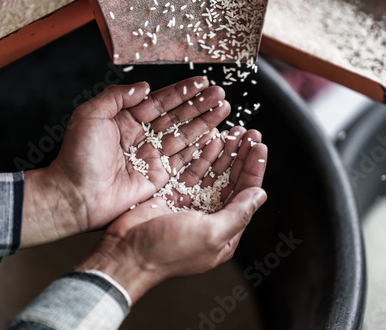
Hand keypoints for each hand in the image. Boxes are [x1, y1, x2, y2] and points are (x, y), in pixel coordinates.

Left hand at [21, 77, 230, 246]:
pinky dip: (200, 148)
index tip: (201, 83)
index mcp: (126, 120)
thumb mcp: (90, 114)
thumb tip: (143, 86)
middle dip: (199, 105)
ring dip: (204, 123)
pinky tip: (214, 136)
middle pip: (177, 117)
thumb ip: (117, 96)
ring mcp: (152, 157)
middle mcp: (142, 137)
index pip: (159, 102)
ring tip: (223, 110)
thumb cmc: (78, 156)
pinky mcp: (159, 177)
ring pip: (184, 136)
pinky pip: (184, 159)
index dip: (181, 92)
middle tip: (220, 94)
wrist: (76, 195)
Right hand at [75, 128, 267, 303]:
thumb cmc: (168, 251)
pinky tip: (210, 140)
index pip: (246, 195)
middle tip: (249, 134)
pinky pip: (192, 171)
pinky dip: (202, 156)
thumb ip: (239, 214)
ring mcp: (191, 205)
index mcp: (225, 232)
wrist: (126, 253)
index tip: (259, 147)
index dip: (254, 170)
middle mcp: (210, 218)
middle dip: (242, 157)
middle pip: (232, 181)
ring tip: (233, 132)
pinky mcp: (173, 195)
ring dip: (224, 153)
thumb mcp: (211, 234)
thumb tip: (259, 195)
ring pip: (213, 173)